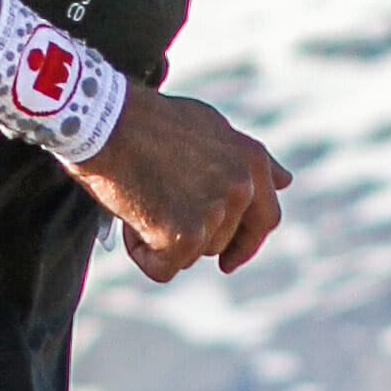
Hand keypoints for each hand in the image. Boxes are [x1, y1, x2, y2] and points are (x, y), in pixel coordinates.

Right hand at [78, 87, 289, 279]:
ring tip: (140, 200)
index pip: (267, 217)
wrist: (105, 122)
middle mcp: (242, 187)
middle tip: (164, 232)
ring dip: (164, 241)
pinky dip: (142, 254)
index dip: (247, 242)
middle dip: (193, 239)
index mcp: (252, 160)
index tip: (229, 260)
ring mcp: (215, 212)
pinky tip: (129, 220)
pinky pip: (163, 268)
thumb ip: (247, 161)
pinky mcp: (184, 234)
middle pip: (223, 241)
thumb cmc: (148, 121)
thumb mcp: (212, 129)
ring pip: (192, 254)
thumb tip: (285, 181)